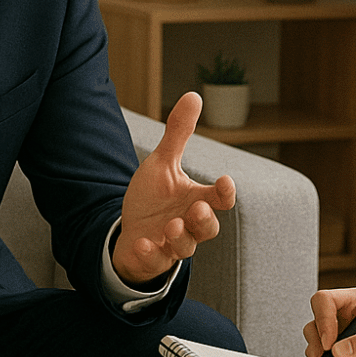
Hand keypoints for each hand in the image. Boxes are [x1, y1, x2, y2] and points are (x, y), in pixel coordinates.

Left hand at [112, 92, 235, 285]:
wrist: (131, 231)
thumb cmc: (154, 198)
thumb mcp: (163, 163)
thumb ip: (179, 134)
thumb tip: (193, 95)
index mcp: (196, 200)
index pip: (220, 199)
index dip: (225, 192)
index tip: (225, 181)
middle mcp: (189, 224)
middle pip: (209, 229)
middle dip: (205, 220)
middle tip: (196, 209)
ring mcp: (172, 244)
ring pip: (186, 248)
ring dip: (181, 238)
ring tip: (171, 227)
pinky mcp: (153, 258)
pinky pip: (156, 261)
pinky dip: (151, 254)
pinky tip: (143, 243)